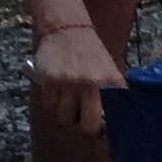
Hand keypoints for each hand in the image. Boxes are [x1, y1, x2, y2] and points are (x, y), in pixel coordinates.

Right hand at [31, 21, 124, 142]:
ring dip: (65, 113)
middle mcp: (91, 84)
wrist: (68, 30)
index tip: (102, 132)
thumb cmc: (90, 55)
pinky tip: (56, 90)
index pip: (112, 119)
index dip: (106, 131)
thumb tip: (111, 128)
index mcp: (111, 83)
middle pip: (88, 127)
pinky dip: (51, 103)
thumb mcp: (109, 72)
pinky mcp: (49, 80)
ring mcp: (69, 82)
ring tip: (68, 99)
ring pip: (64, 119)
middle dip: (85, 128)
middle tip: (82, 119)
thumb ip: (111, 97)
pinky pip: (49, 106)